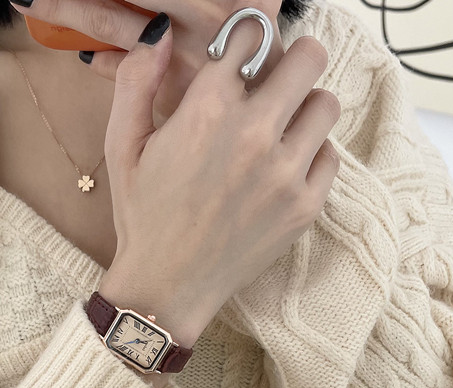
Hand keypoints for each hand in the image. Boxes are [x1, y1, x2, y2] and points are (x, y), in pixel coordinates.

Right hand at [12, 0, 340, 348]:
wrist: (166, 288)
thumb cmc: (143, 218)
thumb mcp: (122, 147)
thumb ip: (136, 81)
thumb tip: (162, 34)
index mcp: (207, 111)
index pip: (251, 36)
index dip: (244, 42)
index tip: (240, 60)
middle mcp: (255, 135)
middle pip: (308, 56)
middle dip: (290, 62)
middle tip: (274, 83)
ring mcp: (286, 173)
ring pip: (326, 103)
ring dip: (304, 108)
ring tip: (280, 130)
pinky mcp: (305, 206)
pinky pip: (330, 155)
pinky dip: (311, 155)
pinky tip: (282, 170)